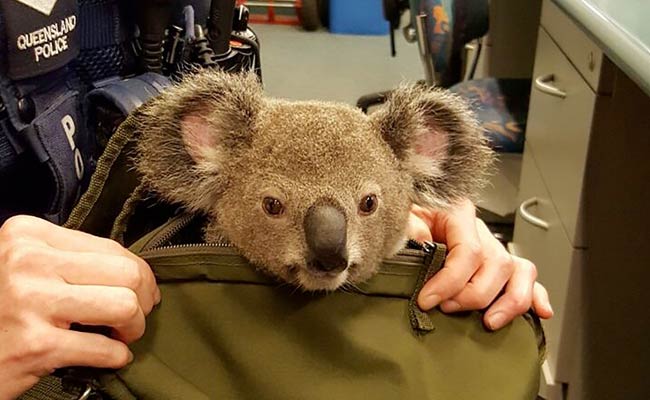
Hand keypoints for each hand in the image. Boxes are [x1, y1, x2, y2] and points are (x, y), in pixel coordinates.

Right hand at [0, 215, 159, 398]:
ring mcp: (31, 302)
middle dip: (143, 299)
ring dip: (133, 328)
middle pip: (127, 273)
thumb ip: (72, 260)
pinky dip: (116, 357)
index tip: (140, 290)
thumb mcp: (26, 267)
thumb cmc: (1, 308)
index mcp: (29, 236)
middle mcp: (28, 263)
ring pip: (125, 305)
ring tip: (120, 335)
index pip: (112, 247)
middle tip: (134, 316)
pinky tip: (107, 356)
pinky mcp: (35, 345)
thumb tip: (134, 272)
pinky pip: (105, 349)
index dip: (138, 273)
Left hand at [406, 200, 552, 329]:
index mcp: (459, 213)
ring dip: (508, 301)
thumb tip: (423, 239)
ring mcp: (493, 246)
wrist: (411, 211)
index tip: (427, 300)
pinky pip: (526, 276)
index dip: (450, 281)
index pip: (469, 251)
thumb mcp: (402, 213)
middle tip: (446, 308)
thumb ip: (410, 225)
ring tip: (488, 321)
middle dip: (473, 295)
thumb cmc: (408, 214)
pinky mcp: (499, 263)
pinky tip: (540, 312)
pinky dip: (535, 295)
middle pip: (496, 265)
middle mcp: (481, 229)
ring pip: (518, 272)